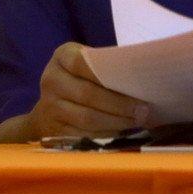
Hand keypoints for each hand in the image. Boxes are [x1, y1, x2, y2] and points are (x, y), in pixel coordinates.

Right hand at [23, 42, 151, 138]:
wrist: (50, 104)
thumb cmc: (81, 78)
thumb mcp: (87, 64)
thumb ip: (105, 67)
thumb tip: (140, 80)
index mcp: (62, 57)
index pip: (83, 63)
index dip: (109, 74)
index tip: (136, 87)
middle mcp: (51, 80)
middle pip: (88, 94)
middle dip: (119, 105)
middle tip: (143, 111)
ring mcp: (49, 106)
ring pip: (87, 118)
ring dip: (116, 122)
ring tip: (136, 122)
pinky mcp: (53, 129)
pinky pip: (83, 135)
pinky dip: (106, 135)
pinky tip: (121, 133)